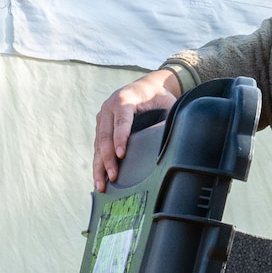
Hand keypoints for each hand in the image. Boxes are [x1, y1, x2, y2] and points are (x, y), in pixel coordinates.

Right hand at [92, 69, 181, 191]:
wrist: (145, 87)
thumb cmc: (158, 97)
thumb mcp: (166, 103)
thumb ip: (168, 118)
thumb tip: (174, 139)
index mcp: (124, 99)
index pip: (121, 121)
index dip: (120, 138)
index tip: (121, 155)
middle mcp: (109, 107)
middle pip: (105, 136)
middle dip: (108, 158)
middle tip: (113, 176)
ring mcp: (102, 117)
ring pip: (98, 144)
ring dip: (99, 166)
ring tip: (100, 185)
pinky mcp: (100, 126)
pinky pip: (97, 147)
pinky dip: (98, 163)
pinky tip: (98, 179)